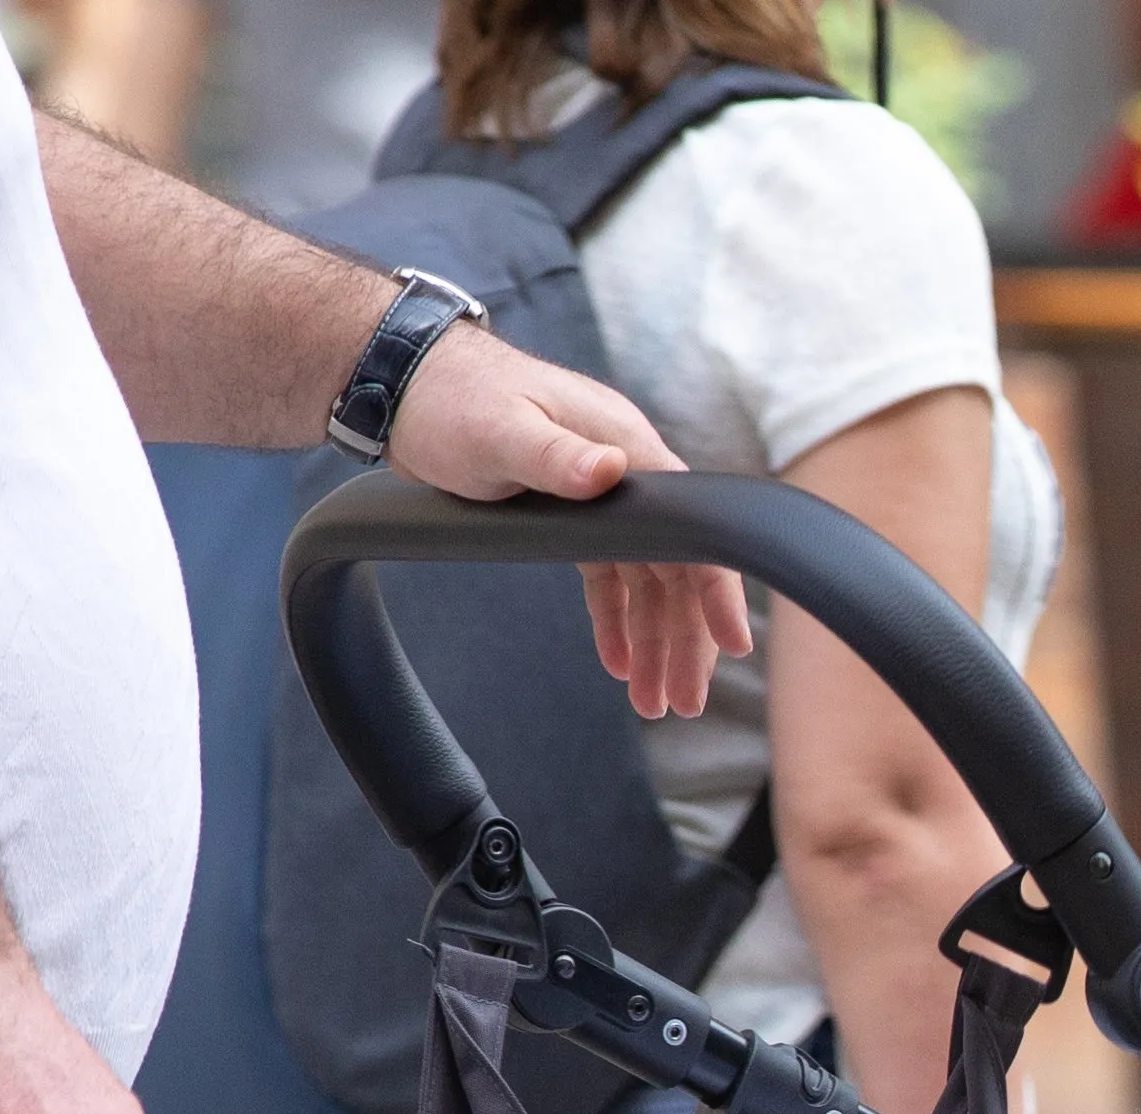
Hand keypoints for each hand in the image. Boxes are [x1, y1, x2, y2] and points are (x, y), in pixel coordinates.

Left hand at [385, 321, 753, 719]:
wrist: (408, 384)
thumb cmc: (454, 400)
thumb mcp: (502, 432)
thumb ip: (557, 457)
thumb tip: (608, 470)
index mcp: (625, 449)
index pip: (693, 529)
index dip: (717, 589)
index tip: (732, 644)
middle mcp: (625, 474)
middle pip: (677, 567)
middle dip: (685, 639)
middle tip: (685, 703)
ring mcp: (603, 496)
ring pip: (647, 580)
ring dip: (654, 642)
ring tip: (655, 703)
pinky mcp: (573, 515)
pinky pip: (611, 577)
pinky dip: (618, 622)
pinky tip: (620, 664)